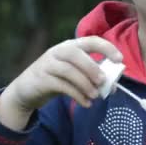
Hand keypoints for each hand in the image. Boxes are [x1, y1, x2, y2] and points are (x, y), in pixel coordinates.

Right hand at [0, 36, 121, 129]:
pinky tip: (86, 103)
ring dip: (85, 84)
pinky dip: (76, 95)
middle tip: (103, 81)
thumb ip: (92, 77)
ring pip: (68, 70)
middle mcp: (58, 52)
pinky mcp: (41, 79)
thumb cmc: (57, 79)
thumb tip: (113, 87)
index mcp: (71, 46)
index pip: (90, 40)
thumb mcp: (75, 75)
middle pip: (76, 53)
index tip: (119, 59)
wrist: (26, 91)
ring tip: (96, 96)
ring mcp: (48, 64)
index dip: (106, 47)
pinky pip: (61, 86)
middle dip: (92, 67)